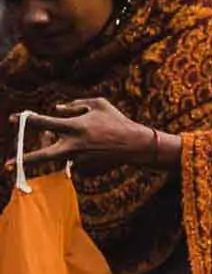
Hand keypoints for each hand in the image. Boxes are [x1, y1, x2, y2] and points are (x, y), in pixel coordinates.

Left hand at [13, 100, 169, 174]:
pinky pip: (74, 161)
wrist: (136, 145)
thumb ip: (73, 104)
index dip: (25, 120)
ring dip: (64, 147)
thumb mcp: (98, 103)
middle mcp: (74, 145)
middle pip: (42, 155)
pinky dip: (79, 155)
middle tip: (7, 166)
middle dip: (24, 160)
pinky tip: (96, 150)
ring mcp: (79, 160)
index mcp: (75, 126)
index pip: (43, 122)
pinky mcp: (86, 169)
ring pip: (60, 155)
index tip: (12, 118)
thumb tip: (54, 110)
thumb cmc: (117, 120)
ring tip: (84, 140)